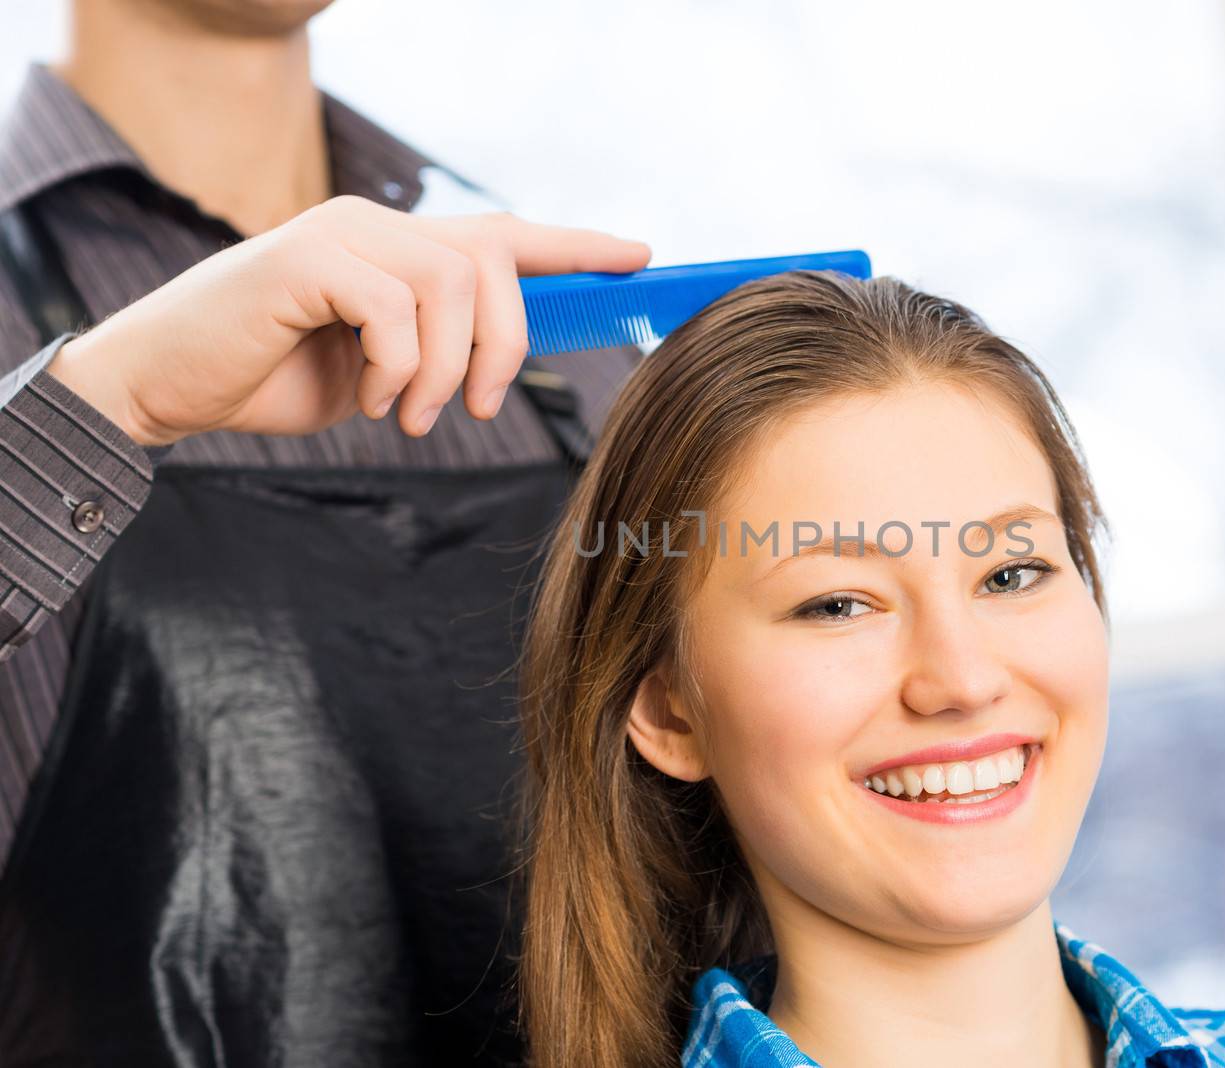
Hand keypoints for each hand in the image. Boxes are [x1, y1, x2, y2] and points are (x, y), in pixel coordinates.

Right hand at [47, 195, 650, 444]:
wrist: (167, 386)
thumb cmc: (272, 376)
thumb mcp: (379, 368)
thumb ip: (434, 348)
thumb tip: (500, 359)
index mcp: (396, 248)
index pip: (500, 235)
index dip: (574, 246)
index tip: (639, 257)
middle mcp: (374, 225)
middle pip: (489, 262)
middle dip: (505, 344)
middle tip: (478, 407)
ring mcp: (338, 234)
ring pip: (449, 284)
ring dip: (446, 369)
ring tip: (413, 414)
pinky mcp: (303, 259)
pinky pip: (393, 306)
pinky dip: (400, 367)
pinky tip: (376, 399)